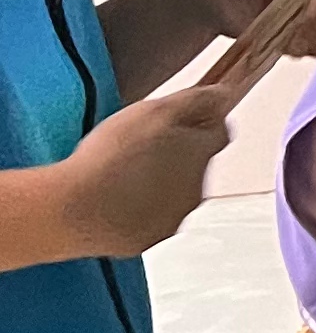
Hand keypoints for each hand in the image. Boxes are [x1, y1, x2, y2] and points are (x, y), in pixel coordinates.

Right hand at [53, 86, 234, 258]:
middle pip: (193, 165)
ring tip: (118, 174)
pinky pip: (147, 219)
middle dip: (174, 154)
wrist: (75, 209)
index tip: (179, 118)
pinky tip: (110, 199)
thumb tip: (223, 94)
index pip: (218, 133)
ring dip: (155, 183)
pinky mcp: (147, 238)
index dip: (200, 121)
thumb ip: (195, 100)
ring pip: (171, 194)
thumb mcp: (154, 111)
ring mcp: (173, 217)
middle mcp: (196, 189)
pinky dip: (135, 210)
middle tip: (137, 146)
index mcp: (201, 155)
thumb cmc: (110, 159)